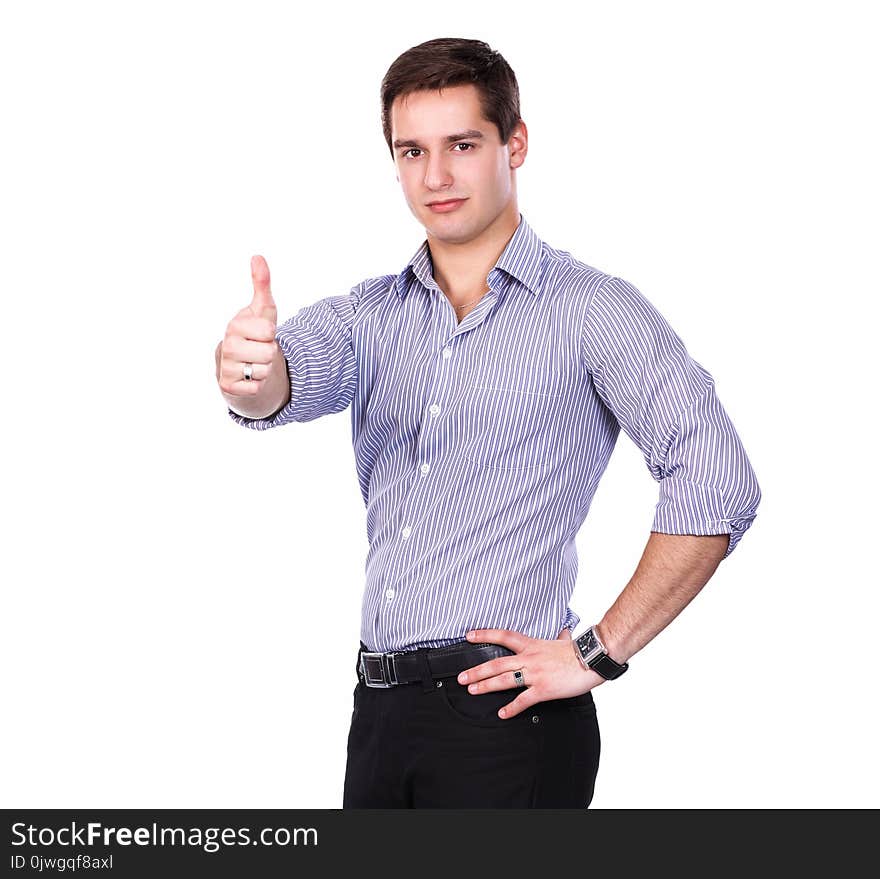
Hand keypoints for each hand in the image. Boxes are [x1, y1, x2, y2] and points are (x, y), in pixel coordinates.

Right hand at [217, 255, 279, 396]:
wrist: (239, 363)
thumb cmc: (254, 332)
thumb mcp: (262, 310)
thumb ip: (262, 284)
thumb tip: (258, 256)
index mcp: (235, 326)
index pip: (269, 332)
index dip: (270, 334)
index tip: (260, 333)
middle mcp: (227, 346)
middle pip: (269, 353)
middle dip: (269, 352)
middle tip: (259, 349)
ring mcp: (226, 367)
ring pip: (264, 371)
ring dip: (265, 369)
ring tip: (254, 362)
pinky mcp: (228, 387)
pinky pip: (256, 388)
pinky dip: (258, 384)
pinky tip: (248, 376)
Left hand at [456, 626, 604, 719]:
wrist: (592, 658)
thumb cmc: (579, 651)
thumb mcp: (564, 640)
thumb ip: (560, 638)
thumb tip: (564, 632)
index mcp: (532, 645)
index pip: (503, 636)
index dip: (484, 635)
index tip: (469, 636)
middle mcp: (529, 658)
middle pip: (496, 663)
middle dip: (477, 670)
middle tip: (461, 677)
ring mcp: (535, 674)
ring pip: (504, 680)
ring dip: (486, 686)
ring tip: (472, 690)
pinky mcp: (543, 689)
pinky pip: (523, 700)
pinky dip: (511, 708)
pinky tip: (502, 714)